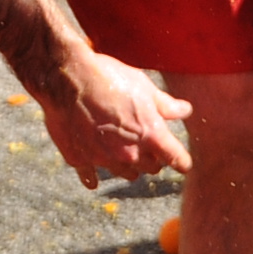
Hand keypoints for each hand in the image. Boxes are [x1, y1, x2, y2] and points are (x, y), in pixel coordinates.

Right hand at [27, 44, 192, 187]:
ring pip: (125, 173)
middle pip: (151, 168)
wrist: (66, 77)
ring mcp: (103, 159)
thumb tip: (186, 111)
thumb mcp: (143, 85)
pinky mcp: (80, 160)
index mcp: (150, 134)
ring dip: (128, 165)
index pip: (176, 159)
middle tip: (147, 145)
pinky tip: (94, 177)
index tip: (182, 163)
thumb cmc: (108, 76)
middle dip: (153, 158)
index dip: (181, 161)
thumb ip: (165, 105)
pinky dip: (94, 175)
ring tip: (122, 150)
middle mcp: (129, 153)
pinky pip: (91, 177)